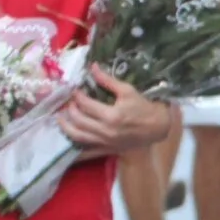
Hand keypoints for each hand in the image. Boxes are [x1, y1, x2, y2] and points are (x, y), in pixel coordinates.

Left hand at [59, 66, 176, 154]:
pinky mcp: (107, 150)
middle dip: (71, 109)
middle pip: (78, 120)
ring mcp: (106, 142)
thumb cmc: (144, 107)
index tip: (75, 90)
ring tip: (61, 119)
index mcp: (111, 116)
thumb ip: (107, 80)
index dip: (77, 96)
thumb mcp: (127, 91)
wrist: (159, 127)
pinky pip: (87, 152)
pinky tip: (66, 143)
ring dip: (66, 127)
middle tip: (69, 102)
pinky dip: (75, 150)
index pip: (85, 104)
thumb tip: (92, 67)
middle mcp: (106, 131)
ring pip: (78, 136)